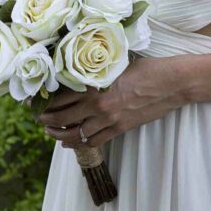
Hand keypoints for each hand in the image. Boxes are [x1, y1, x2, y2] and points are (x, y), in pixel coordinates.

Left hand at [38, 56, 190, 148]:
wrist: (171, 83)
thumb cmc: (145, 69)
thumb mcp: (116, 66)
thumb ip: (97, 74)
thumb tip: (81, 77)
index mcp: (95, 86)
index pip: (62, 97)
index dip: (48, 102)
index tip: (39, 103)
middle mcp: (98, 106)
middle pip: (64, 117)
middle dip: (48, 121)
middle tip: (39, 120)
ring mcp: (109, 120)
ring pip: (77, 133)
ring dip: (60, 135)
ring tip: (50, 134)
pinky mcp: (120, 129)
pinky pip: (95, 141)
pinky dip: (80, 144)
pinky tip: (71, 144)